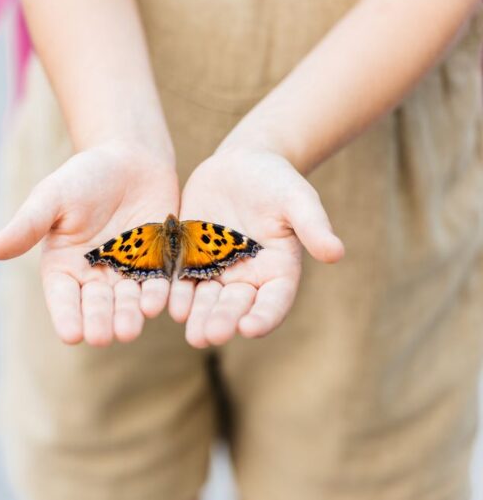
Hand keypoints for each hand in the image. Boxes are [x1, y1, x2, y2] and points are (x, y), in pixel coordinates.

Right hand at [0, 141, 178, 345]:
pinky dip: (158, 294)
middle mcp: (96, 277)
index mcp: (64, 267)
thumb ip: (28, 224)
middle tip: (103, 337)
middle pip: (97, 306)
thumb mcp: (52, 197)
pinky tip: (157, 303)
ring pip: (128, 301)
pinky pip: (158, 283)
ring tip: (129, 330)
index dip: (67, 316)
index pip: (63, 298)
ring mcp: (128, 273)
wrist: (130, 157)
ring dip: (129, 316)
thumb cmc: (83, 177)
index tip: (70, 335)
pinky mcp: (158, 264)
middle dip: (100, 321)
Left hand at [170, 150, 344, 346]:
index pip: (273, 302)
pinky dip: (173, 292)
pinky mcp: (190, 259)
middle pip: (235, 306)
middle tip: (208, 337)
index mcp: (278, 272)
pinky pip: (180, 279)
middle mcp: (247, 279)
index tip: (249, 328)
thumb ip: (312, 225)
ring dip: (196, 316)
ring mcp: (216, 271)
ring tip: (188, 332)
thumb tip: (336, 252)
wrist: (241, 164)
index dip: (263, 316)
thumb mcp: (297, 199)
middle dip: (222, 321)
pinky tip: (163, 303)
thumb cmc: (277, 180)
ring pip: (206, 300)